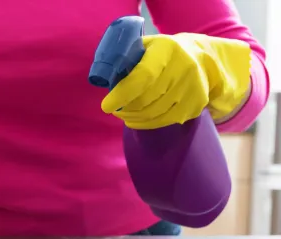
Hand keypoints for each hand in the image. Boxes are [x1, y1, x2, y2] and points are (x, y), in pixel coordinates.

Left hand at [101, 33, 251, 129]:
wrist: (203, 59)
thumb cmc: (163, 53)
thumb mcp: (146, 45)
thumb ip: (126, 58)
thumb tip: (104, 79)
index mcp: (167, 49)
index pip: (143, 76)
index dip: (123, 94)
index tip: (106, 105)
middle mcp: (184, 67)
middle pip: (147, 99)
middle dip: (125, 108)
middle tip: (114, 109)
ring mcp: (193, 88)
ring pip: (155, 113)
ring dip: (134, 117)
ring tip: (124, 113)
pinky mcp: (196, 104)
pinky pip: (166, 120)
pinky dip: (147, 123)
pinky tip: (138, 119)